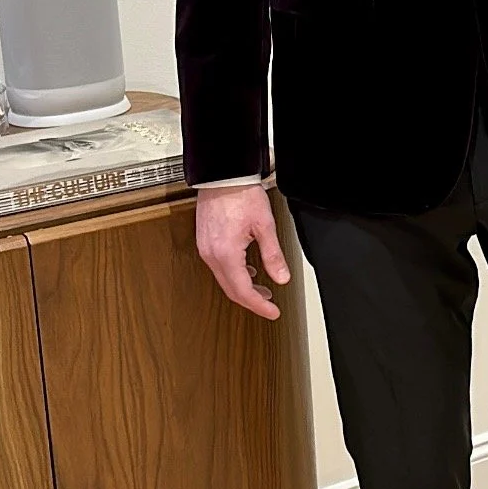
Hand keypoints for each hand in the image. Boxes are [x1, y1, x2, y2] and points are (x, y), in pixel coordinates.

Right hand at [195, 183, 291, 317]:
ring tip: (262, 290)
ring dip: (243, 288)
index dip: (259, 306)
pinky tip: (248, 271)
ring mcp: (205, 249)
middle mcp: (211, 254)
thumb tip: (281, 278)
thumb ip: (273, 255)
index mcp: (226, 253)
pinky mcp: (205, 242)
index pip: (243, 291)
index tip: (272, 312)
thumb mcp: (265, 225)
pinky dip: (234, 275)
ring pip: (224, 280)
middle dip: (251, 300)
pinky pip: (219, 267)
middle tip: (269, 305)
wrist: (222, 176)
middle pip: (231, 289)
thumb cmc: (241, 194)